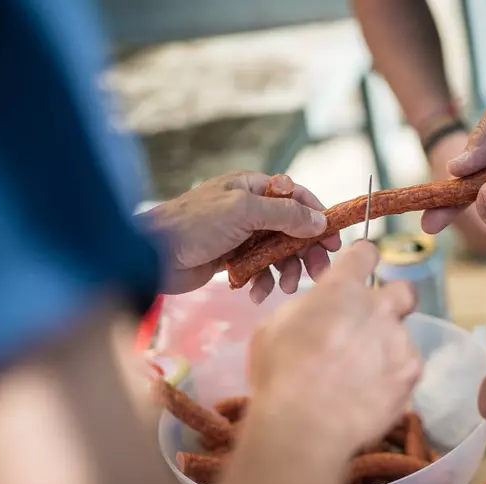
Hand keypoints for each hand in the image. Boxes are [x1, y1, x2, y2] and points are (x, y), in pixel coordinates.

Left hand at [140, 171, 341, 300]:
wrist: (152, 256)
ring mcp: (242, 235)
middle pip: (293, 229)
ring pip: (278, 253)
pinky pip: (259, 270)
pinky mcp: (232, 260)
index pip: (297, 198)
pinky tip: (255, 294)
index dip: (318, 218)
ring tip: (284, 288)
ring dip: (285, 271)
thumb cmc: (195, 224)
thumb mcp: (244, 211)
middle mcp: (250, 209)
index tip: (333, 240)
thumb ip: (285, 214)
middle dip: (306, 252)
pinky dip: (262, 282)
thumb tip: (320, 220)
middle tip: (318, 273)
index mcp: (253, 187)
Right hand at [247, 241, 421, 452]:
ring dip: (386, 351)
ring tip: (360, 378)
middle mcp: (378, 308)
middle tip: (372, 327)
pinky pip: (407, 369)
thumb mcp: (273, 329)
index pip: (364, 253)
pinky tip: (370, 396)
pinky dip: (392, 380)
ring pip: (401, 337)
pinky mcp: (412, 373)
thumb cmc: (280, 375)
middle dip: (393, 304)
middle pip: (404, 291)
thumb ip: (306, 312)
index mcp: (341, 289)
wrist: (305, 426)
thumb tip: (316, 314)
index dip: (362, 261)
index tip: (359, 272)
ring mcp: (400, 340)